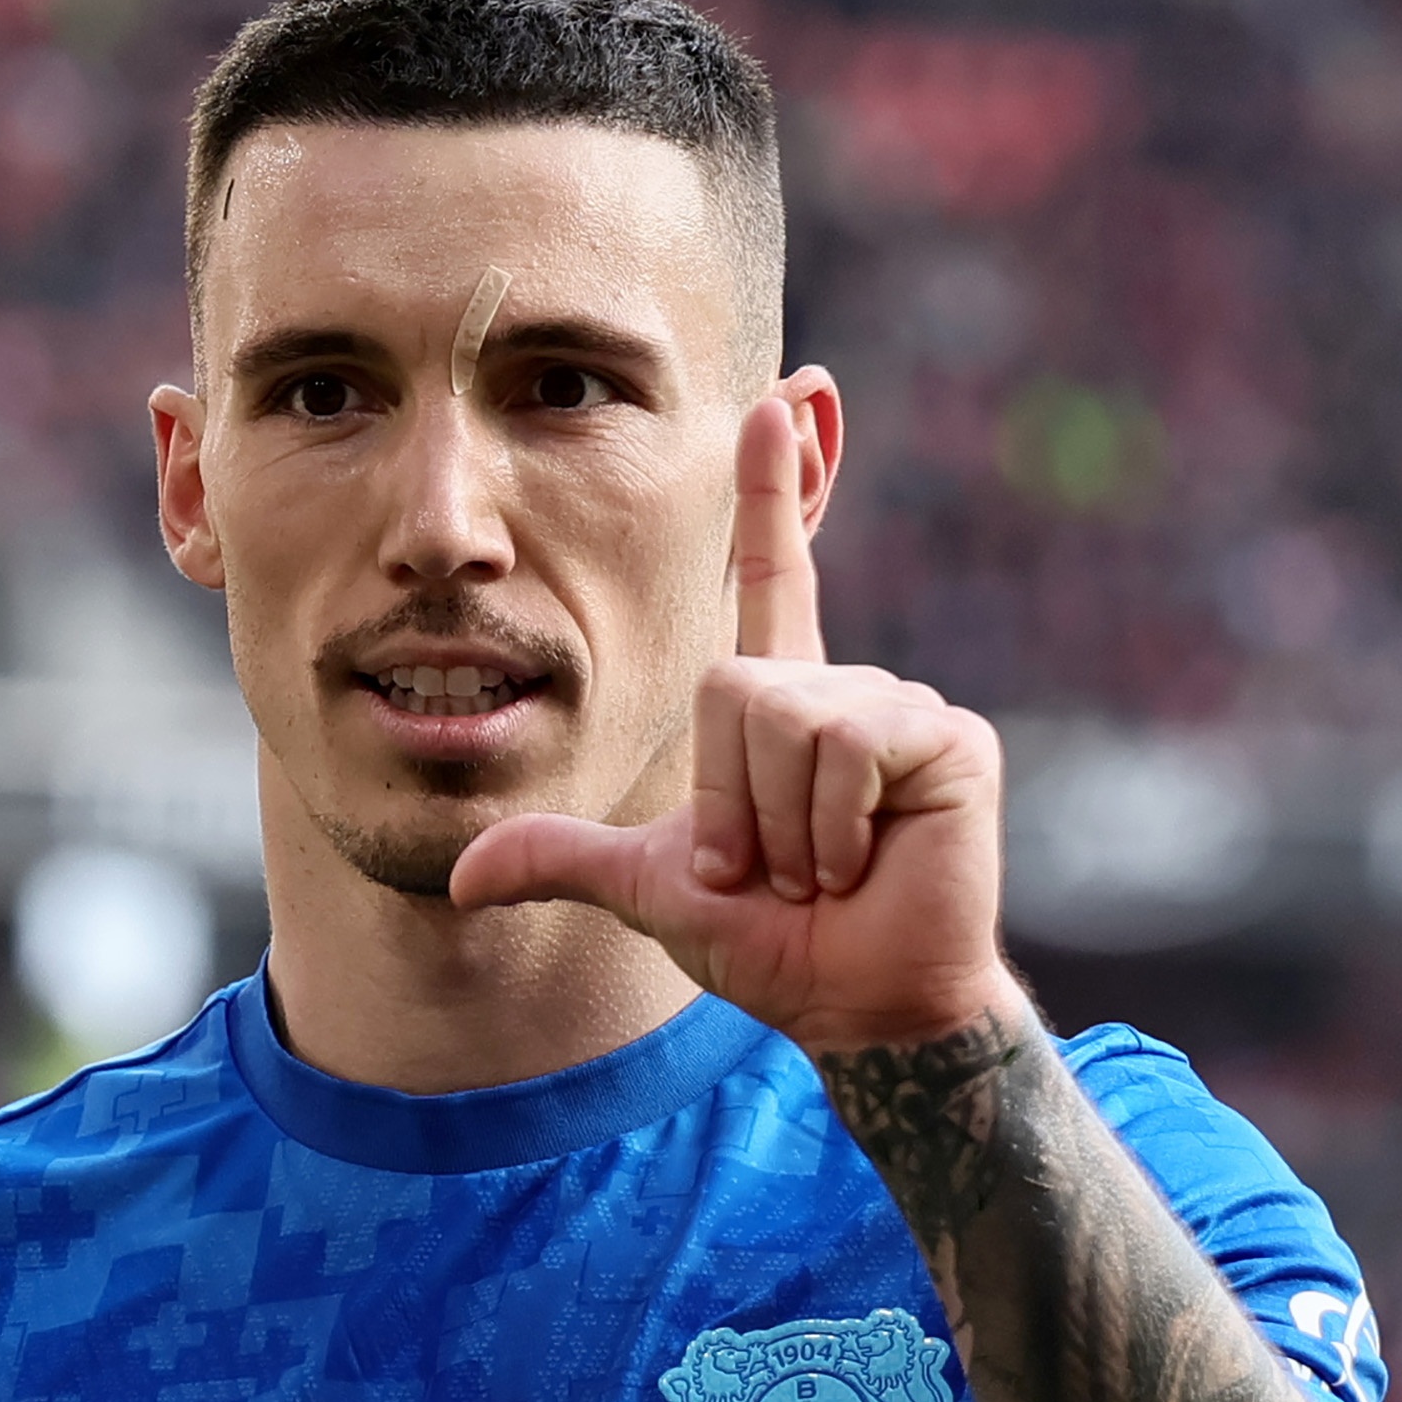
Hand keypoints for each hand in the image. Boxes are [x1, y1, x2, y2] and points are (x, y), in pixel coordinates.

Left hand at [450, 398, 1022, 1057]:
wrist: (856, 1001)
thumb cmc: (774, 943)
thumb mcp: (653, 888)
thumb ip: (561, 858)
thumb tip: (457, 883)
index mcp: (779, 703)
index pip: (771, 576)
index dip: (771, 493)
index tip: (776, 401)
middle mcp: (836, 688)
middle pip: (735, 686)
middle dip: (732, 804)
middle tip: (769, 869)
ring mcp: (895, 707)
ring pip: (785, 719)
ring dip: (781, 829)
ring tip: (818, 872)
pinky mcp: (943, 739)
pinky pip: (844, 748)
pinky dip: (829, 831)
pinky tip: (861, 863)